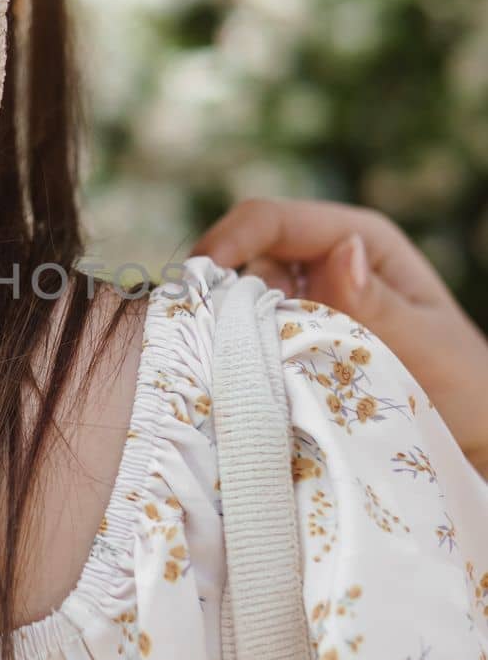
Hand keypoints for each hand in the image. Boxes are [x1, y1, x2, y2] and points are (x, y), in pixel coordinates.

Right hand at [193, 198, 487, 477]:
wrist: (466, 438)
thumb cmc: (462, 386)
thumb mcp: (429, 346)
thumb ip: (381, 306)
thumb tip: (339, 254)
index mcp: (360, 240)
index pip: (276, 220)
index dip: (230, 239)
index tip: (198, 278)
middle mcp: (324, 263)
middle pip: (246, 258)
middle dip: (222, 291)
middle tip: (204, 337)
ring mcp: (305, 303)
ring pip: (242, 301)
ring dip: (230, 331)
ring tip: (230, 370)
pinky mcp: (292, 342)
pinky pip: (251, 338)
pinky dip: (237, 355)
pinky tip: (236, 380)